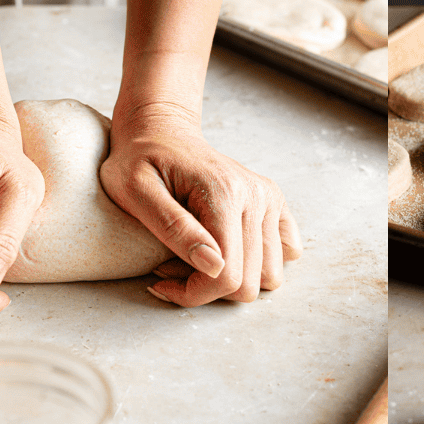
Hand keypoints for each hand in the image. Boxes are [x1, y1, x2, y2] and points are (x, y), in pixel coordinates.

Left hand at [101, 105, 301, 306]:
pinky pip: (287, 252)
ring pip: (269, 276)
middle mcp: (256, 195)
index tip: (160, 279)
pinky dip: (257, 263)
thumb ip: (174, 227)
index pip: (226, 276)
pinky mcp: (273, 201)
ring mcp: (268, 198)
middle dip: (207, 288)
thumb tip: (213, 265)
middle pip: (250, 283)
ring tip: (195, 258)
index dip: (192, 293)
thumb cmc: (139, 161)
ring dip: (232, 279)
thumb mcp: (135, 192)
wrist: (161, 131)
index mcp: (224, 193)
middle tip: (173, 266)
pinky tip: (225, 250)